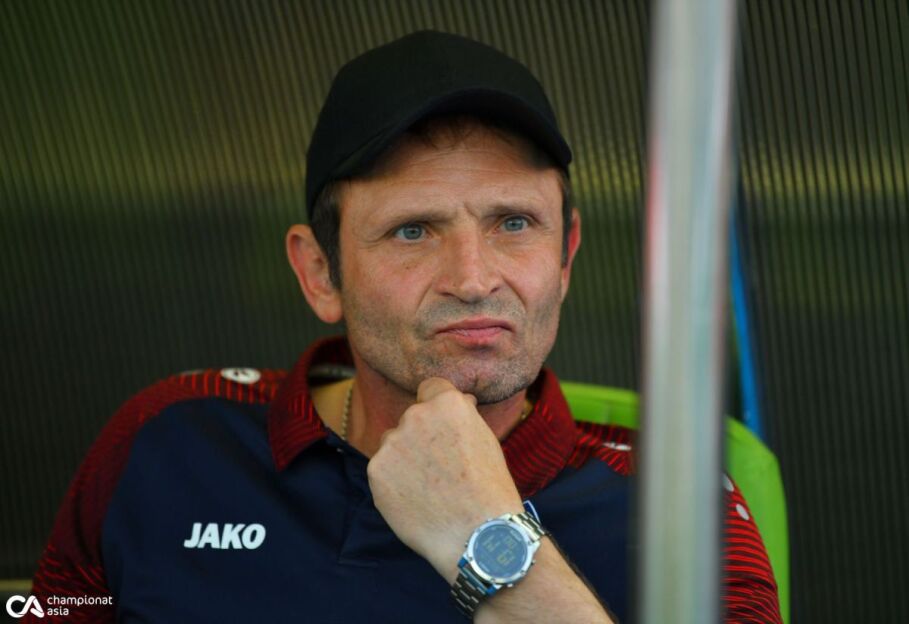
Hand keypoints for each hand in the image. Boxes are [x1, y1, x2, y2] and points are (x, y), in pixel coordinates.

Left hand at [366, 377, 524, 582]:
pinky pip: (382, 470)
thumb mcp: (485, 439)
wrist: (477, 534)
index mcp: (447, 402)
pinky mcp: (376, 470)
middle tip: (440, 469)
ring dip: (405, 460)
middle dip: (420, 438)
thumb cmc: (489, 488)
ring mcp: (392, 442)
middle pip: (410, 419)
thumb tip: (459, 399)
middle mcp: (416, 415)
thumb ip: (463, 416)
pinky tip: (416, 501)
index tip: (441, 427)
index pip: (430, 388)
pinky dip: (394, 483)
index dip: (436, 408)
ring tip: (430, 489)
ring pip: (393, 445)